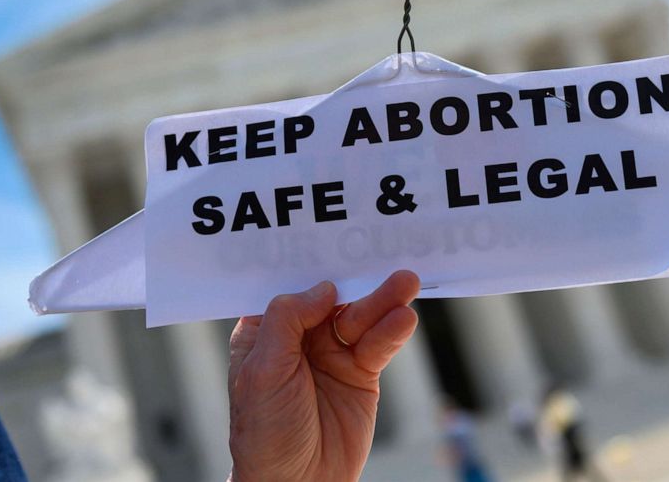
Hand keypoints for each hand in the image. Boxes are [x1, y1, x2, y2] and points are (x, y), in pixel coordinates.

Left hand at [227, 270, 420, 481]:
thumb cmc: (264, 432)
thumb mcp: (262, 371)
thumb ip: (287, 320)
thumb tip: (323, 287)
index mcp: (267, 331)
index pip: (290, 286)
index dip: (311, 264)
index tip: (335, 237)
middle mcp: (301, 337)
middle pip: (334, 297)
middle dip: (357, 280)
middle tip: (385, 260)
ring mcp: (334, 354)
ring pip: (362, 317)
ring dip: (383, 300)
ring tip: (406, 282)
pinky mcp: (362, 374)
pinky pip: (379, 344)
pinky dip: (392, 331)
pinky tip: (403, 319)